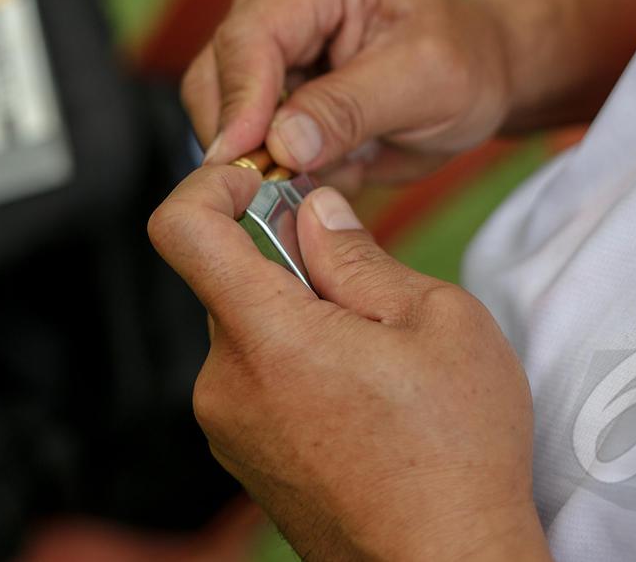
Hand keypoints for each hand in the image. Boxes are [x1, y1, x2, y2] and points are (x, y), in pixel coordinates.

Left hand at [148, 167, 548, 560]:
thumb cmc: (454, 457)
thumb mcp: (438, 323)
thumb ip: (358, 255)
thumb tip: (314, 213)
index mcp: (265, 337)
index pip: (181, 228)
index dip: (213, 183)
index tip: (261, 179)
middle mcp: (225, 382)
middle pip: (225, 277)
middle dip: (286, 260)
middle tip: (363, 288)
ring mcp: (227, 425)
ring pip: (246, 328)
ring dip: (297, 317)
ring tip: (373, 359)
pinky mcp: (242, 453)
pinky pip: (253, 376)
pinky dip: (293, 361)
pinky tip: (358, 396)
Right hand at [183, 0, 511, 184]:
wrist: (478, 76)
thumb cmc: (464, 61)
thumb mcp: (425, 82)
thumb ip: (350, 109)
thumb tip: (281, 145)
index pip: (248, 39)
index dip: (241, 105)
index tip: (248, 161)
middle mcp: (269, 0)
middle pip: (215, 77)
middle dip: (241, 139)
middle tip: (282, 189)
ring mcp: (259, 49)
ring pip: (217, 115)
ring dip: (260, 160)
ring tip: (329, 172)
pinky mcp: (261, 92)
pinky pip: (241, 142)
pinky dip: (275, 170)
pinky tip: (328, 170)